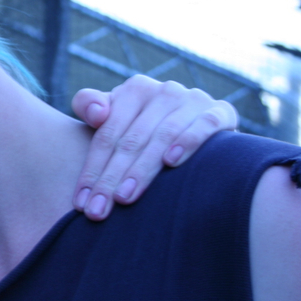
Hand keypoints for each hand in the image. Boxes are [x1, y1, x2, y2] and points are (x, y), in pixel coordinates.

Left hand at [71, 75, 237, 219]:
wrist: (198, 125)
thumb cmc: (144, 126)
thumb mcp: (116, 116)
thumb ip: (90, 105)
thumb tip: (95, 114)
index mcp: (135, 89)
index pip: (107, 134)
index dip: (92, 169)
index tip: (80, 203)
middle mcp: (164, 91)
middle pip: (131, 139)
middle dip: (111, 179)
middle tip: (98, 210)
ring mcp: (193, 99)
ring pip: (162, 135)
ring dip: (142, 169)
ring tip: (124, 198)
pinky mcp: (220, 111)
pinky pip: (204, 125)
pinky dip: (188, 141)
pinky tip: (171, 162)